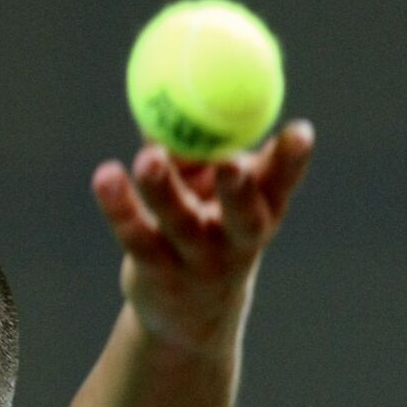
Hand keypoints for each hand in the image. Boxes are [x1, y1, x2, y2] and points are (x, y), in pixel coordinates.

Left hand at [91, 119, 314, 346]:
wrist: (188, 316)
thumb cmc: (208, 228)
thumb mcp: (214, 191)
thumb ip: (202, 149)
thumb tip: (177, 91)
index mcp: (262, 215)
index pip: (282, 186)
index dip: (292, 161)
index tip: (300, 131)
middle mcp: (237, 243)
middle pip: (243, 218)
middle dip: (240, 190)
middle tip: (230, 161)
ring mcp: (198, 263)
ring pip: (181, 225)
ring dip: (164, 190)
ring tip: (148, 157)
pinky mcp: (157, 276)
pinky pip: (136, 237)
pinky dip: (119, 206)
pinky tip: (106, 177)